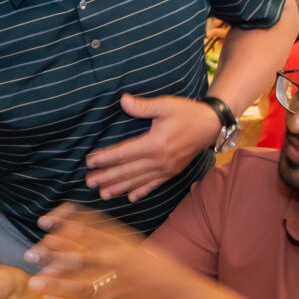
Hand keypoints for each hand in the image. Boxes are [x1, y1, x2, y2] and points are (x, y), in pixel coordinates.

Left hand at [28, 203, 177, 298]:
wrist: (170, 293)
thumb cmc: (145, 262)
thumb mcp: (127, 239)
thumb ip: (100, 228)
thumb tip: (69, 213)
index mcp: (119, 244)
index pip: (86, 231)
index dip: (62, 225)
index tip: (43, 221)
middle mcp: (114, 264)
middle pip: (78, 257)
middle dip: (52, 255)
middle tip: (30, 254)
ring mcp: (112, 286)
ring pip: (78, 284)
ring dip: (54, 283)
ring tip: (34, 282)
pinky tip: (47, 298)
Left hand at [82, 95, 216, 200]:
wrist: (211, 126)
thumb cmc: (186, 112)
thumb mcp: (165, 105)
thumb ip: (142, 106)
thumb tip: (123, 101)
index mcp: (155, 144)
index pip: (123, 153)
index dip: (105, 158)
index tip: (89, 162)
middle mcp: (159, 160)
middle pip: (127, 171)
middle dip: (106, 177)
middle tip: (88, 182)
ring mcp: (166, 169)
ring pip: (138, 181)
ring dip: (119, 188)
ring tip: (103, 194)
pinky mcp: (172, 172)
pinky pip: (154, 185)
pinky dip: (141, 192)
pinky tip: (130, 198)